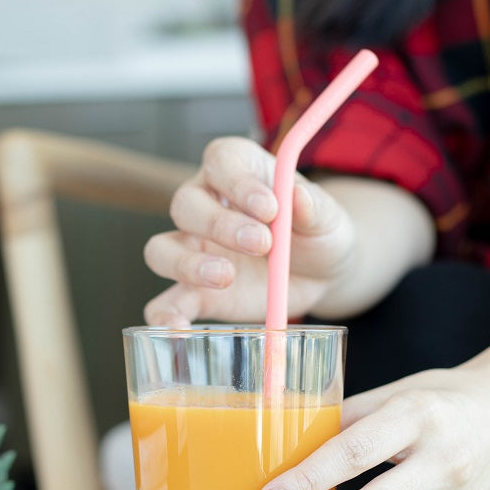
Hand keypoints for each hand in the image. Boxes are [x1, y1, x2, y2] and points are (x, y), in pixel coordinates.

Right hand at [143, 136, 355, 324]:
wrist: (318, 276)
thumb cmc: (317, 235)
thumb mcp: (328, 218)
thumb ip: (314, 207)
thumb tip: (297, 195)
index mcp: (238, 172)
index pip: (222, 161)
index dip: (238, 181)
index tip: (269, 206)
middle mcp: (205, 205)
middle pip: (186, 204)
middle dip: (219, 224)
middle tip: (262, 244)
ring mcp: (192, 251)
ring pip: (161, 249)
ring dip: (186, 264)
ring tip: (226, 277)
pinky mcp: (193, 293)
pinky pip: (164, 303)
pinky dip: (164, 316)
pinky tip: (178, 328)